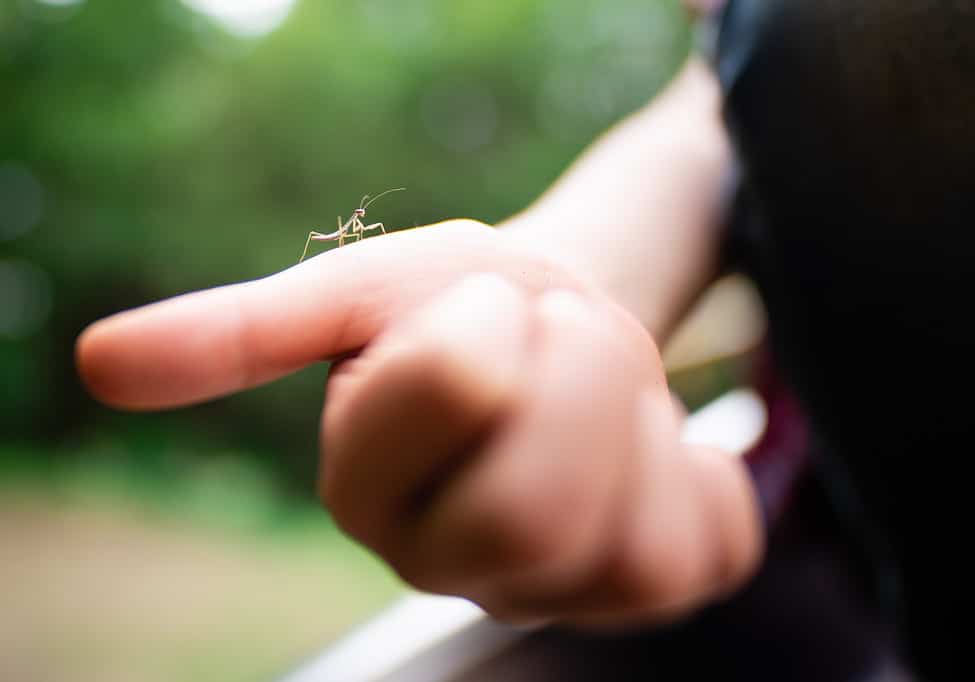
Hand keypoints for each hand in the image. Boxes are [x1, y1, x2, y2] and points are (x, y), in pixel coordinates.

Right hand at [77, 219, 760, 624]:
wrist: (563, 324)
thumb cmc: (466, 306)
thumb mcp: (366, 289)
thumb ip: (246, 332)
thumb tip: (101, 364)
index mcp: (370, 491)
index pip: (422, 445)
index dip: (473, 348)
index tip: (490, 303)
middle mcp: (456, 563)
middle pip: (526, 521)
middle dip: (571, 384)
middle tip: (563, 328)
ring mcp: (562, 589)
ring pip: (625, 545)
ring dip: (635, 414)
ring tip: (602, 373)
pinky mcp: (654, 584)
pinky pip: (712, 544)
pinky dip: (699, 464)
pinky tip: (652, 440)